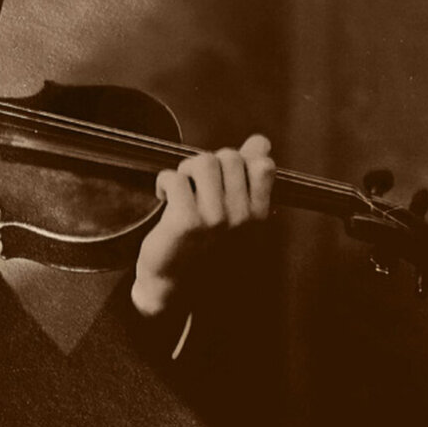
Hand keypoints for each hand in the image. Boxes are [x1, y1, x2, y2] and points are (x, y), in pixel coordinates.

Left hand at [131, 134, 274, 317]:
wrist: (175, 285)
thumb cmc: (204, 245)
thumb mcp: (234, 213)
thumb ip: (249, 175)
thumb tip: (260, 141)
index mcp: (258, 215)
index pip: (263, 165)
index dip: (238, 160)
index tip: (221, 177)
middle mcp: (241, 218)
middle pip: (229, 157)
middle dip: (207, 163)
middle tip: (195, 184)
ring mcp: (215, 220)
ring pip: (203, 162)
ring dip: (186, 168)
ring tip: (182, 187)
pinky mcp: (186, 222)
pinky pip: (176, 178)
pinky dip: (164, 182)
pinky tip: (164, 197)